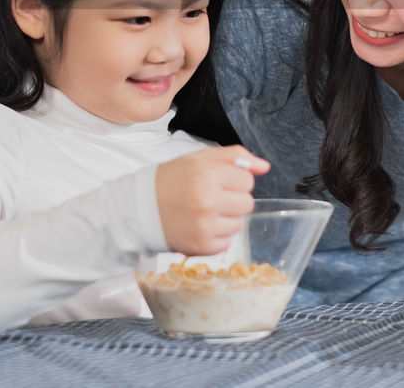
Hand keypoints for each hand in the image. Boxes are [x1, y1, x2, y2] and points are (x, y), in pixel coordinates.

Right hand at [155, 145, 270, 255]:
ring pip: (239, 224)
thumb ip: (235, 156)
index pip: (247, 181)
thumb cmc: (171, 180)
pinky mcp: (201, 246)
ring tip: (203, 212)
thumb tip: (265, 167)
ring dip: (226, 219)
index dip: (234, 180)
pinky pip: (227, 243)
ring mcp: (205, 226)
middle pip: (248, 203)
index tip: (217, 182)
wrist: (139, 208)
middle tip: (211, 197)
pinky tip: (199, 226)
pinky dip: (216, 236)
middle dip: (233, 200)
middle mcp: (208, 200)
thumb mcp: (199, 158)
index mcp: (208, 173)